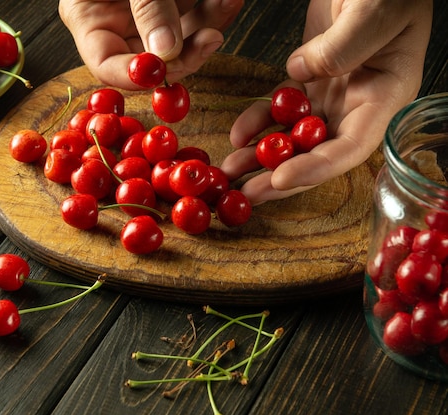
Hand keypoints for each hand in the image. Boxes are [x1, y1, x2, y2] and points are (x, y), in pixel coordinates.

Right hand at [58, 0, 243, 88]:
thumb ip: (147, 7)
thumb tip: (164, 53)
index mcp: (89, 15)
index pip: (106, 63)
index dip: (133, 74)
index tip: (161, 71)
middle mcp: (118, 20)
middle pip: (150, 57)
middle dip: (184, 53)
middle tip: (210, 39)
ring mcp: (149, 12)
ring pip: (182, 39)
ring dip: (209, 26)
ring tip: (227, 3)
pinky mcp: (177, 1)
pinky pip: (198, 15)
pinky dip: (216, 9)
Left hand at [220, 0, 432, 204]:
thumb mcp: (375, 10)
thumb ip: (345, 45)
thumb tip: (301, 75)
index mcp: (386, 94)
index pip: (352, 146)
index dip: (316, 168)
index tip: (279, 179)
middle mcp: (359, 104)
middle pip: (318, 152)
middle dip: (280, 176)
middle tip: (246, 195)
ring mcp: (333, 95)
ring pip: (294, 136)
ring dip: (260, 157)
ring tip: (229, 173)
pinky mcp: (309, 80)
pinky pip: (279, 109)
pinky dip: (257, 122)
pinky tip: (237, 134)